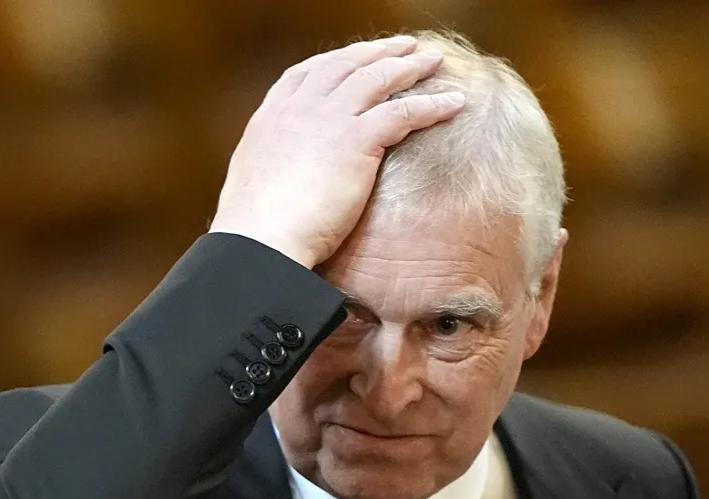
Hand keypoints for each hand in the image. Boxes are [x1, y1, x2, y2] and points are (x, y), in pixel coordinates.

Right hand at [209, 36, 464, 267]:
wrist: (261, 240)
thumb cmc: (257, 232)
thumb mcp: (255, 190)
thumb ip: (273, 173)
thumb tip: (281, 186)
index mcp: (270, 119)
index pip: (304, 75)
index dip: (333, 64)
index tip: (352, 60)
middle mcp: (298, 109)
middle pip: (344, 65)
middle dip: (376, 52)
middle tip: (402, 47)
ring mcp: (327, 119)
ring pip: (376, 79)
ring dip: (409, 67)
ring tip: (434, 60)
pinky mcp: (356, 139)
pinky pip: (403, 112)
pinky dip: (432, 104)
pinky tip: (454, 103)